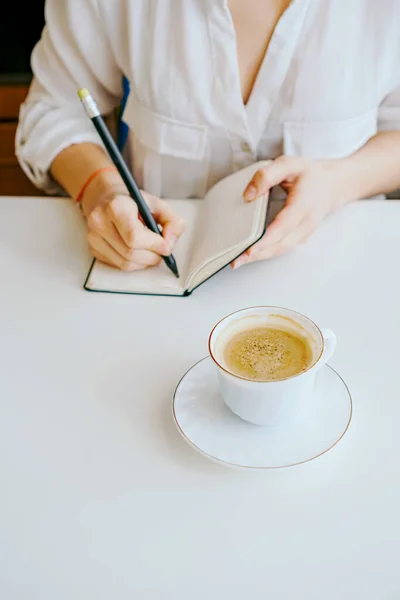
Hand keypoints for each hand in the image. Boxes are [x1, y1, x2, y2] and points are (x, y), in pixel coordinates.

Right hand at [84, 191, 185, 270]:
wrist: (106, 197)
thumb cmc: (132, 202)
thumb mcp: (158, 204)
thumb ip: (173, 222)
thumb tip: (170, 243)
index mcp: (115, 207)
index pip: (135, 237)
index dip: (155, 245)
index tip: (167, 245)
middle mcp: (100, 222)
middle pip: (130, 253)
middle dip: (152, 256)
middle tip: (163, 250)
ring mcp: (94, 237)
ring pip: (125, 263)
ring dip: (145, 262)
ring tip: (152, 251)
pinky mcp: (94, 249)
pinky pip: (118, 265)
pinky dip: (134, 263)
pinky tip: (139, 251)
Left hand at [231, 156, 349, 268]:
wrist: (336, 184)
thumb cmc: (311, 175)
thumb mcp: (289, 164)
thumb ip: (267, 175)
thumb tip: (248, 194)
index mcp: (304, 204)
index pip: (284, 225)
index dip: (267, 239)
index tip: (250, 248)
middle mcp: (306, 222)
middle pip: (281, 244)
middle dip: (258, 254)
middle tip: (236, 260)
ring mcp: (304, 232)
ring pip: (281, 249)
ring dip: (260, 257)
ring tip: (238, 261)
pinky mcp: (300, 237)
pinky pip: (282, 248)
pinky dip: (266, 253)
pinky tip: (251, 254)